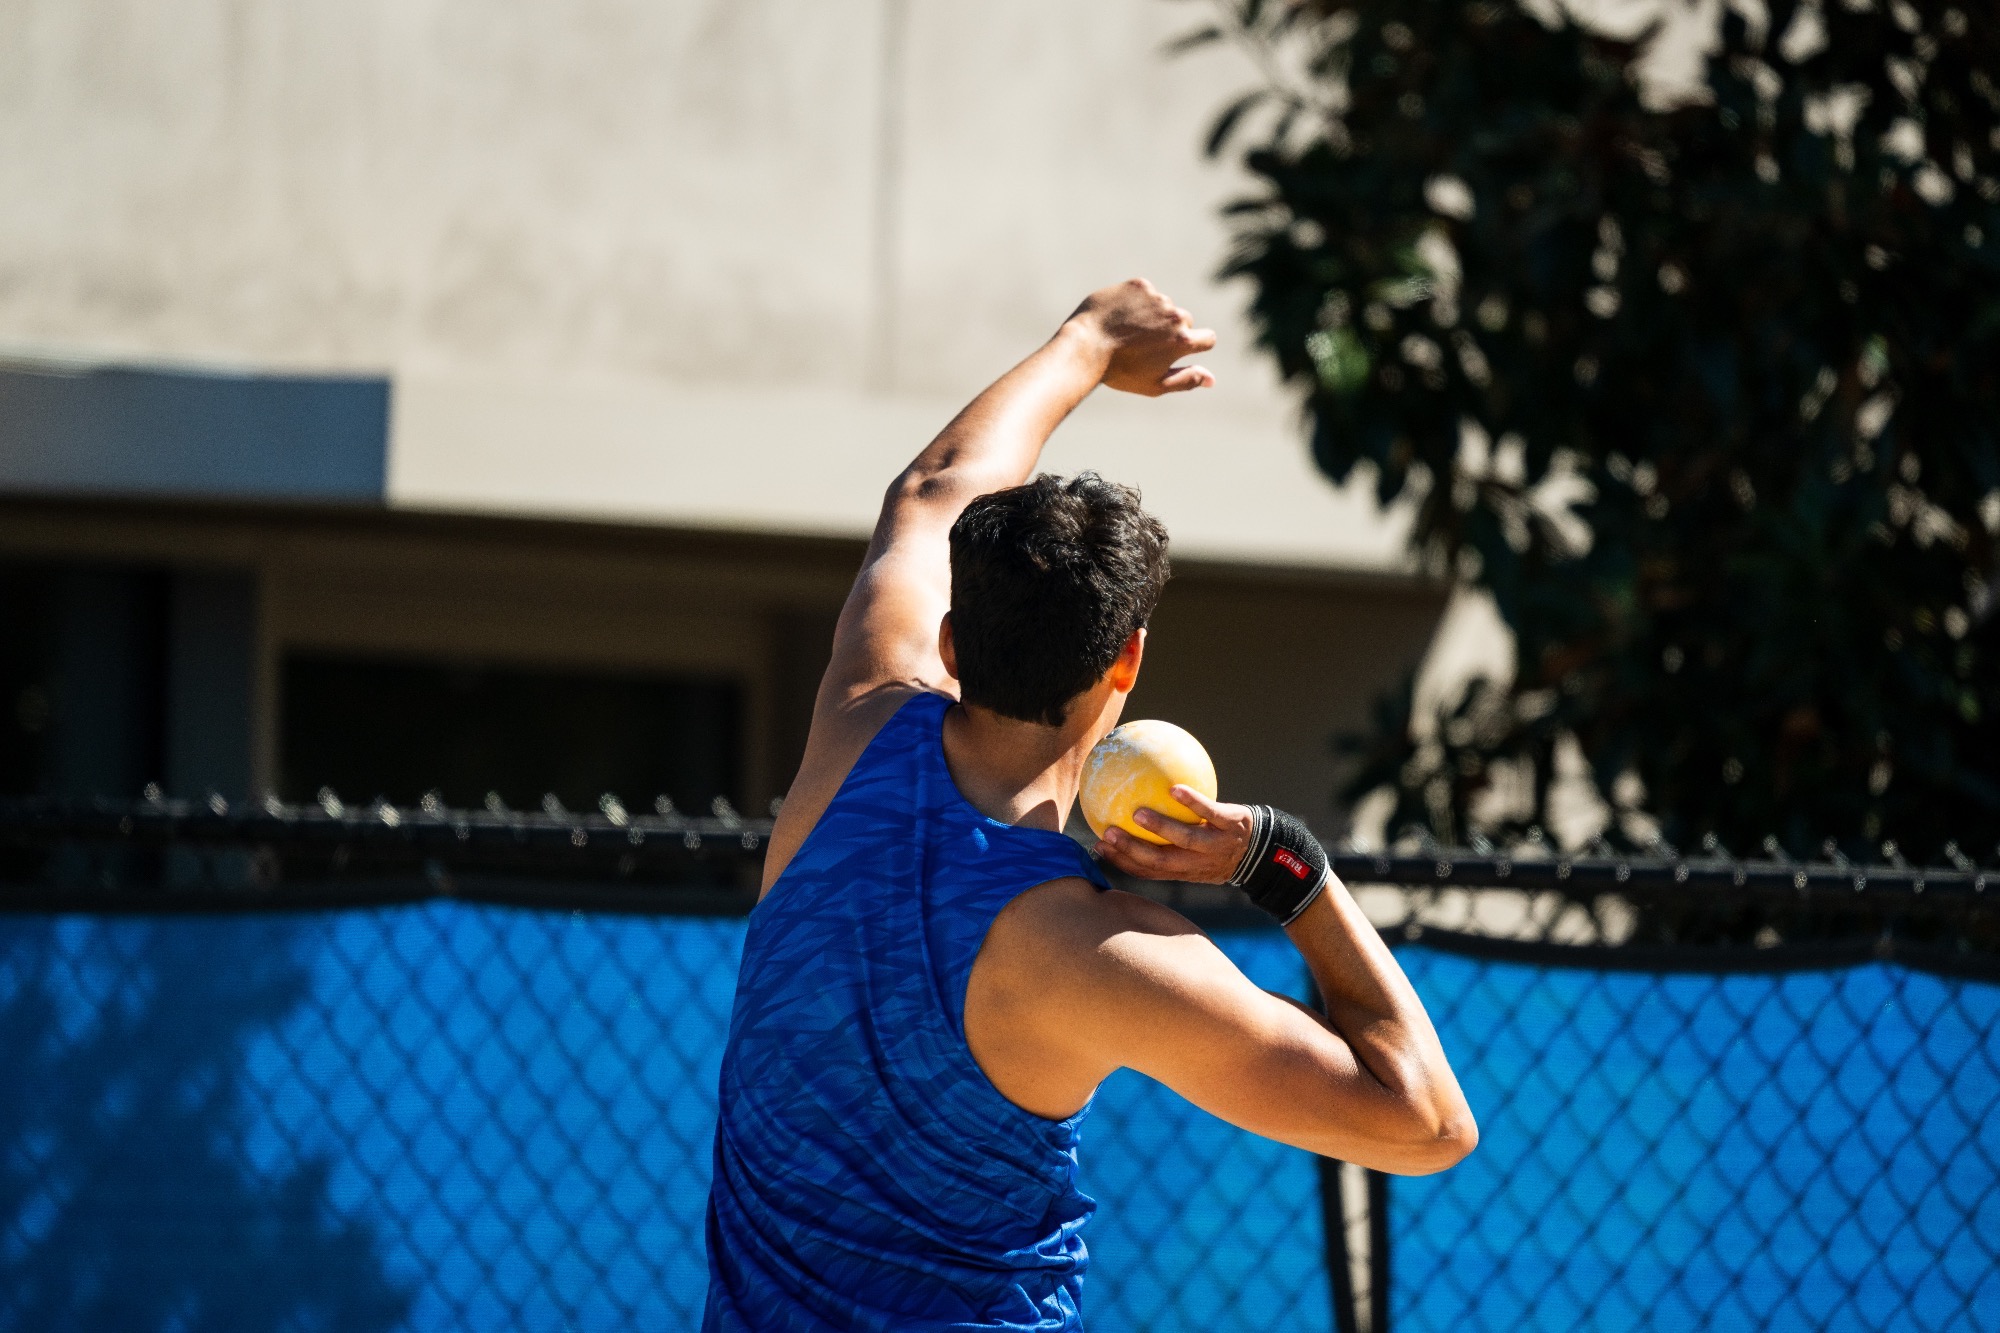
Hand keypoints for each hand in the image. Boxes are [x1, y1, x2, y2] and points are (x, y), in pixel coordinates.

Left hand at [1063, 279, 1217, 396]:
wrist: (1084, 346)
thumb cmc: (1120, 372)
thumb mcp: (1155, 384)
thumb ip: (1187, 379)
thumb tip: (1212, 379)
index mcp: (1183, 341)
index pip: (1208, 338)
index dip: (1196, 345)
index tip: (1179, 350)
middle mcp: (1174, 315)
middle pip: (1185, 321)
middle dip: (1171, 331)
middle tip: (1143, 345)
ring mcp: (1156, 298)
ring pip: (1163, 306)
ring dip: (1152, 316)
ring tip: (1126, 332)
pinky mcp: (1139, 285)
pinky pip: (1145, 293)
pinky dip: (1136, 303)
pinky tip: (1118, 317)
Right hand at [1094, 785, 1252, 882]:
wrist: (1267, 850)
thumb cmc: (1222, 847)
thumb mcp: (1197, 852)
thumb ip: (1169, 840)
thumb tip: (1135, 814)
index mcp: (1183, 870)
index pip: (1148, 871)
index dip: (1122, 862)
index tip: (1099, 847)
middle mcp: (1197, 863)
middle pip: (1159, 861)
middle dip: (1132, 849)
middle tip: (1108, 833)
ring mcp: (1215, 845)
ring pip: (1184, 840)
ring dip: (1160, 828)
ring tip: (1138, 814)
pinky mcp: (1232, 826)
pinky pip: (1210, 812)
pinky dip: (1192, 803)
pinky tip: (1175, 789)